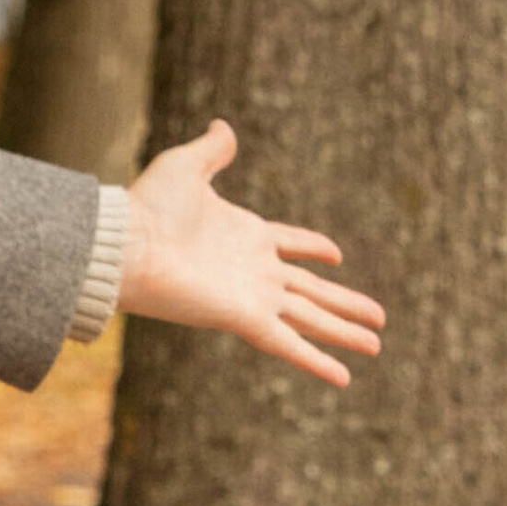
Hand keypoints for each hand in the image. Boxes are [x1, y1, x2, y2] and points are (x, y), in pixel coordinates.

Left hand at [121, 121, 384, 388]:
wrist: (128, 244)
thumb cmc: (150, 207)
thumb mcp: (186, 167)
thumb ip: (212, 150)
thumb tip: (224, 127)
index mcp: (245, 236)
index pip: (291, 245)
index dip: (314, 248)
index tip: (337, 256)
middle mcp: (254, 271)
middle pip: (312, 292)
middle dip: (345, 305)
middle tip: (378, 318)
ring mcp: (253, 298)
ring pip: (311, 320)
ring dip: (345, 333)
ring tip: (377, 345)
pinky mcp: (246, 319)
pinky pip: (289, 345)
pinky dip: (316, 361)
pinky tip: (344, 378)